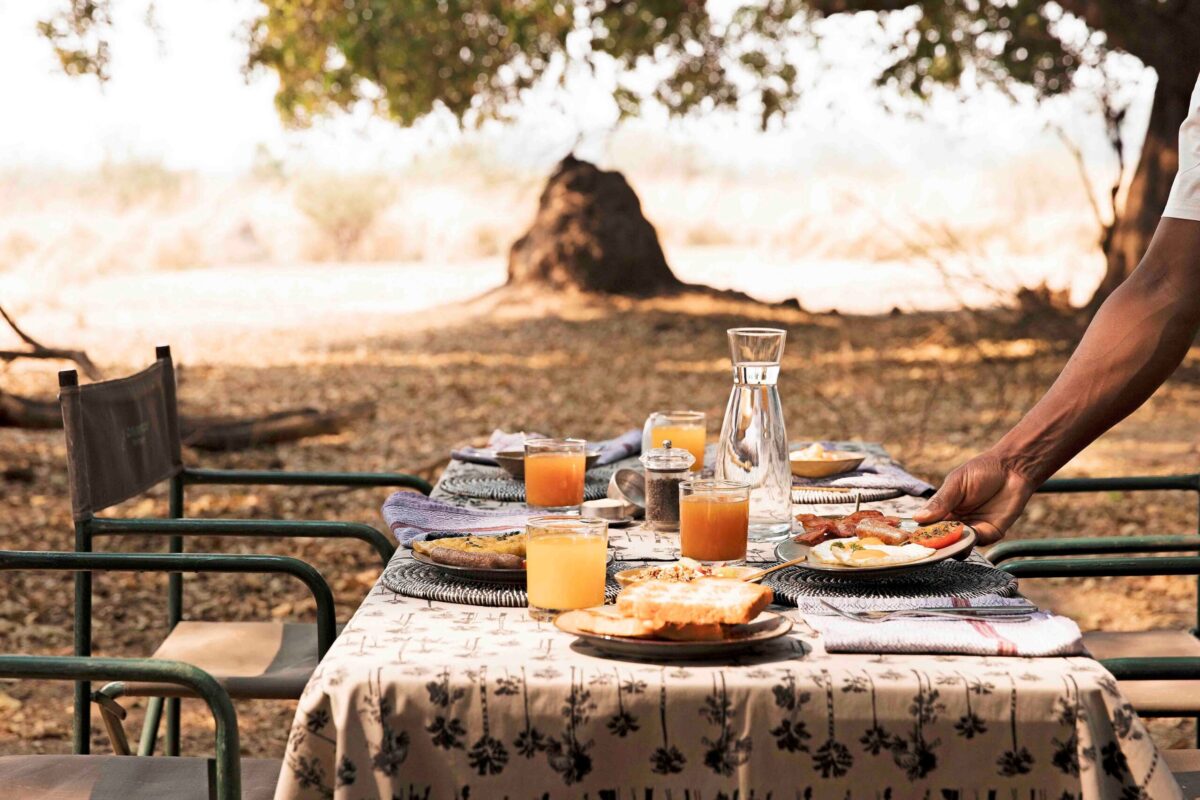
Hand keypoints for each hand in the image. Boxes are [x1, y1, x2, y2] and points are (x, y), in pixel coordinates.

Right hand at [912, 452, 1036, 544]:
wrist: (1014, 469)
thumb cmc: (983, 470)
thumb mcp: (956, 483)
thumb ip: (940, 501)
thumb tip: (917, 518)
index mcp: (944, 508)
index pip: (928, 525)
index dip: (921, 533)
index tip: (913, 538)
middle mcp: (957, 521)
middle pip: (941, 539)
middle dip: (935, 543)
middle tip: (928, 545)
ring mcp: (973, 528)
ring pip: (957, 544)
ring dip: (951, 546)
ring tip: (946, 542)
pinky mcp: (990, 533)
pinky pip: (976, 543)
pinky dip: (968, 542)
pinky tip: (965, 535)